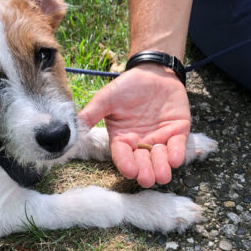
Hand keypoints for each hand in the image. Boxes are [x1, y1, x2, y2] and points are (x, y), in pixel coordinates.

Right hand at [78, 64, 190, 187]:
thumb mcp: (106, 99)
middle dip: (145, 172)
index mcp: (122, 138)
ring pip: (161, 158)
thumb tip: (72, 130)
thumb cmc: (126, 86)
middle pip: (142, 162)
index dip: (126, 164)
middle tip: (146, 178)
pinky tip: (175, 159)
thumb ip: (91, 114)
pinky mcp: (177, 132)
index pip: (122, 156)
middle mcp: (140, 142)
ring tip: (161, 175)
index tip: (129, 171)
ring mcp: (160, 138)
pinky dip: (177, 153)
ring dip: (161, 168)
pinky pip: (178, 145)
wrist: (152, 72)